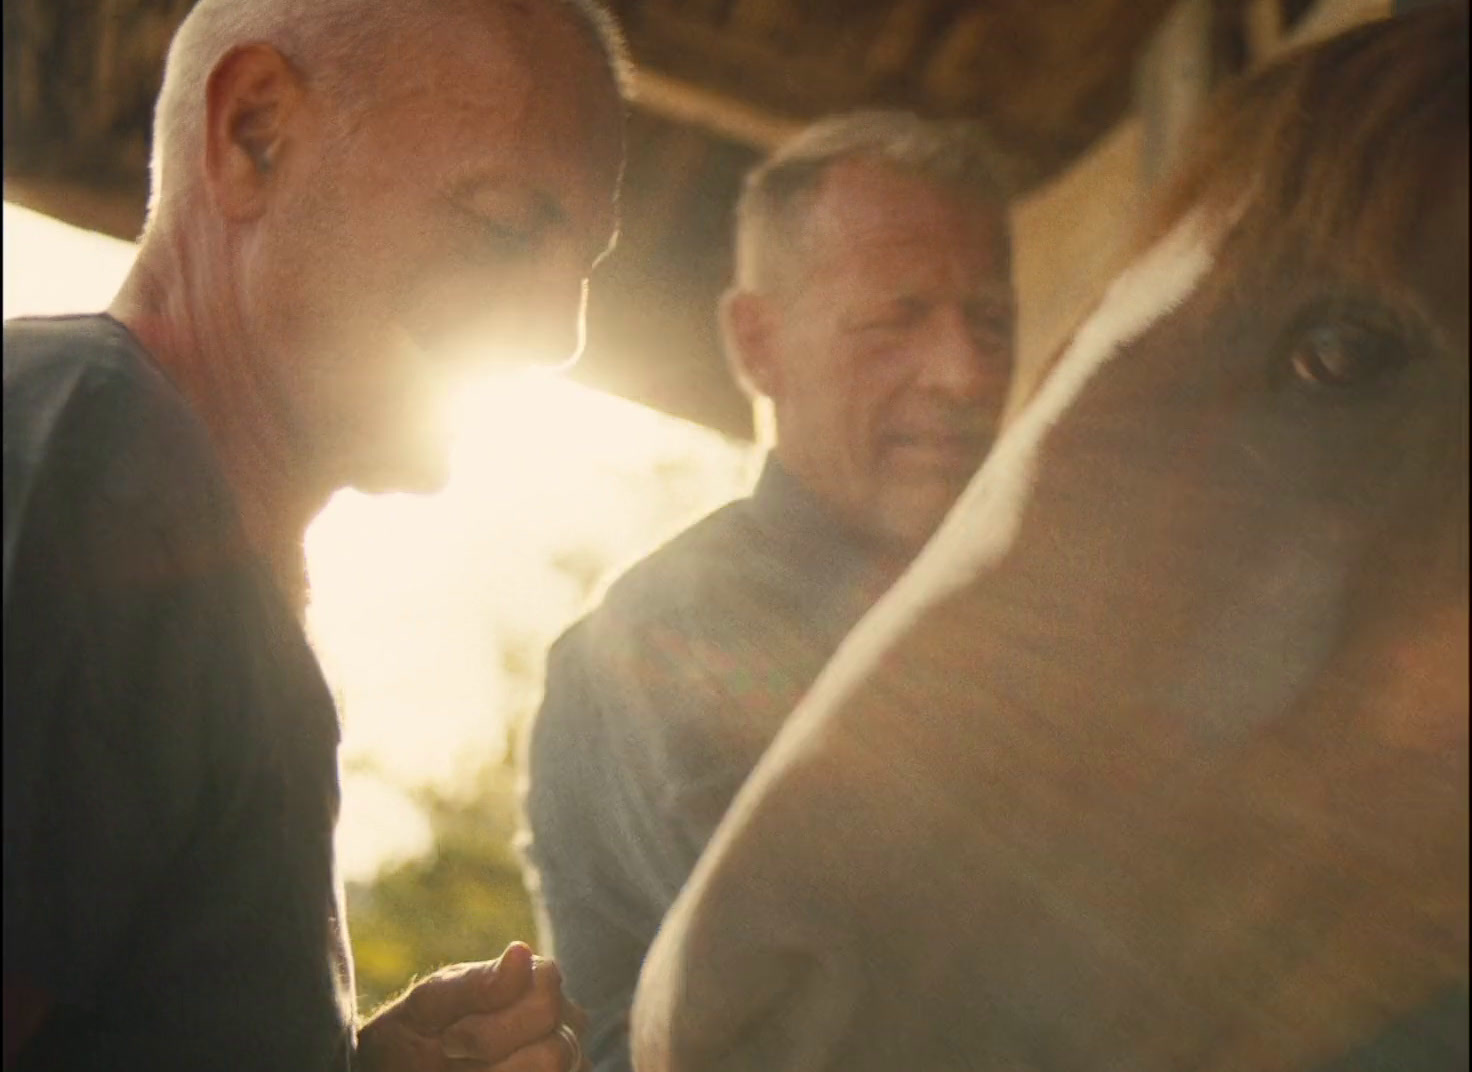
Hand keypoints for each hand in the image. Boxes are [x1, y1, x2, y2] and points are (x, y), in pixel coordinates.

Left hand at [357, 942, 589, 1070]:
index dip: (492, 1030)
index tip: (449, 1039)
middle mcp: (567, 1019)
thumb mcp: (433, 1003)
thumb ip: (478, 983)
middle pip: (554, 1052)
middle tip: (452, 1057)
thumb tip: (521, 952)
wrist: (404, 1066)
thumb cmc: (419, 1030)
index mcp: (540, 981)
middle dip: (492, 1061)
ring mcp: (571, 1060)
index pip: (545, 1001)